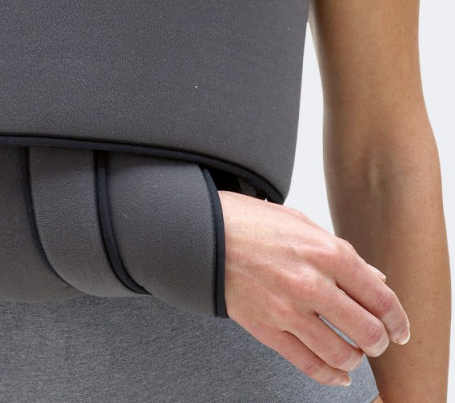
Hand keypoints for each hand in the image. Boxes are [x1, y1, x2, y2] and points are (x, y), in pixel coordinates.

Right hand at [219, 191, 409, 386]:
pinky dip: (330, 377)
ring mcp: (288, 309)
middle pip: (367, 331)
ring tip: (353, 352)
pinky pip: (308, 364)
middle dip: (378, 341)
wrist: (199, 231)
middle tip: (375, 340)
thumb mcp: (300, 222)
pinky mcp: (266, 328)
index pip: (380, 298)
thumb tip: (373, 279)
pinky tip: (337, 375)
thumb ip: (340, 252)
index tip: (399, 329)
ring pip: (341, 353)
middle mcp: (311, 282)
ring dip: (355, 358)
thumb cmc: (246, 221)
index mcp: (325, 251)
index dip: (397, 320)